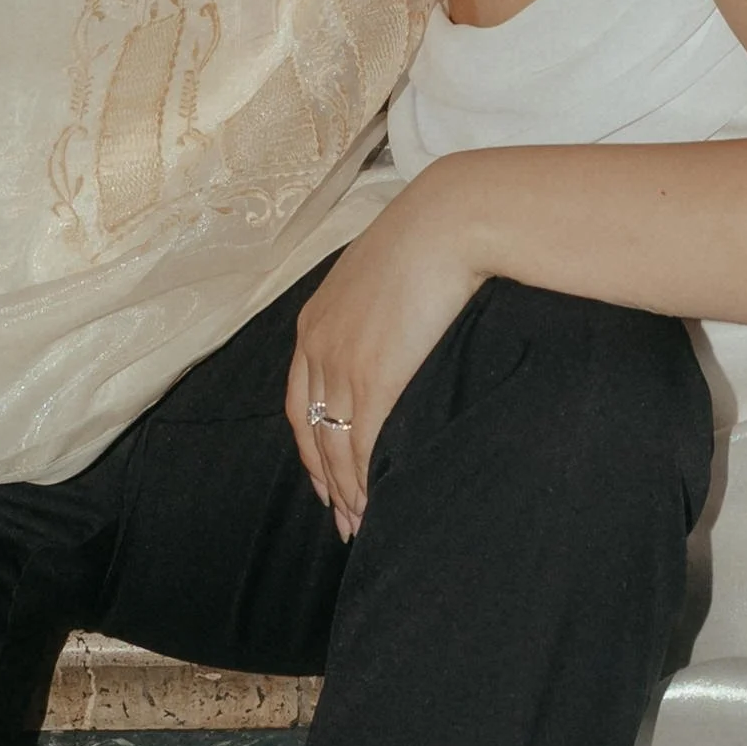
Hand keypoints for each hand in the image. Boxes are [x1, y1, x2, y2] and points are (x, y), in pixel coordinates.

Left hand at [288, 177, 481, 535]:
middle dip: (326, 480)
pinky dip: (367, 479)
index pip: (298, 401)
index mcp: (314, 322)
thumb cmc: (428, 240)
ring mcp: (343, 364)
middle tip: (341, 518)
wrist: (448, 222)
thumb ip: (372, 308)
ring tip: (361, 523)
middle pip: (311, 432)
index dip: (309, 445)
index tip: (323, 476)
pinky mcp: (375, 377)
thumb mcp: (379, 273)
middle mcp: (319, 347)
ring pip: (335, 446)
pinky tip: (378, 500)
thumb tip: (391, 330)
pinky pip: (363, 444)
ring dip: (347, 490)